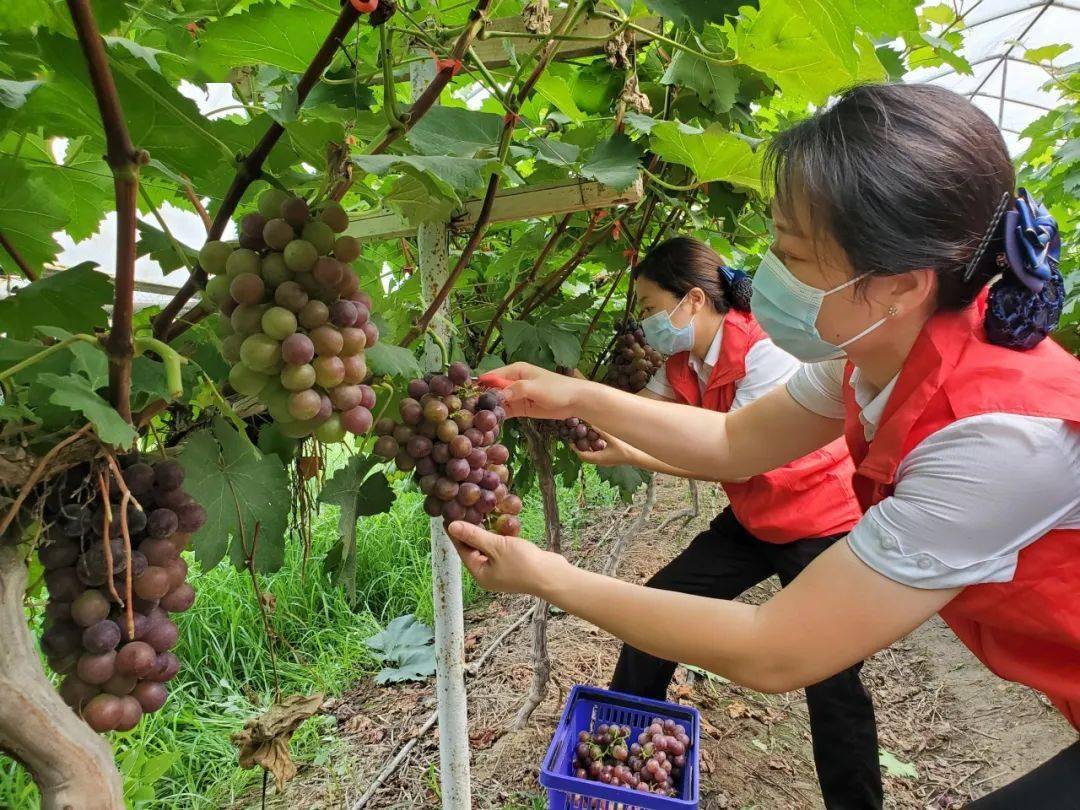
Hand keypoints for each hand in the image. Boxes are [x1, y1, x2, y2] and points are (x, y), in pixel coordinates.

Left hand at [446, 520, 568, 595]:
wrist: (553, 576)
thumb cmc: (523, 564)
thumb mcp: (496, 546)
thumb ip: (474, 535)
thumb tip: (452, 526)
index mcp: (480, 573)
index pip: (462, 549)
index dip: (456, 532)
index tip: (449, 515)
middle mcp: (488, 572)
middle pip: (474, 548)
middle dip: (471, 529)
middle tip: (464, 508)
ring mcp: (501, 568)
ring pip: (488, 545)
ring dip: (486, 530)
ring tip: (480, 510)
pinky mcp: (513, 562)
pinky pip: (501, 546)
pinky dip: (500, 534)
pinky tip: (500, 520)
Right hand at [479, 363, 592, 420]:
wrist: (575, 401)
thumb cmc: (557, 389)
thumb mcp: (535, 387)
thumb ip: (516, 389)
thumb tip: (498, 395)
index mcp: (515, 370)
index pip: (492, 375)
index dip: (480, 385)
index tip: (468, 396)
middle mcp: (513, 381)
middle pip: (492, 389)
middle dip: (483, 398)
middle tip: (470, 411)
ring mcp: (516, 395)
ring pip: (498, 401)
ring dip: (490, 409)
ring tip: (477, 419)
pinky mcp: (521, 407)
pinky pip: (506, 411)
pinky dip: (499, 416)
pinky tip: (491, 423)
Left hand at [575, 427, 634, 466]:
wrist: (638, 458)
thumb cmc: (626, 449)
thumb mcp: (612, 439)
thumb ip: (601, 431)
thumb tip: (591, 424)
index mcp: (598, 458)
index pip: (581, 455)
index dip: (574, 448)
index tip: (570, 440)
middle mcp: (600, 462)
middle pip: (585, 456)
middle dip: (579, 448)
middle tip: (574, 438)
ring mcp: (604, 462)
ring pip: (591, 456)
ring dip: (586, 448)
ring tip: (583, 438)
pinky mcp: (608, 460)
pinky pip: (597, 455)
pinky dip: (593, 449)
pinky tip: (596, 441)